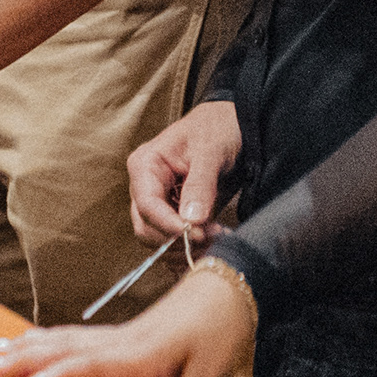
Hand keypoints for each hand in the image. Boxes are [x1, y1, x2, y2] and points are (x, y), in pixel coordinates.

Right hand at [0, 266, 256, 376]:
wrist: (229, 289)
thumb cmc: (219, 333)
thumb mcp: (209, 376)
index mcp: (140, 354)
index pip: (90, 366)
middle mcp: (120, 341)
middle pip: (63, 347)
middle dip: (22, 358)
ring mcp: (117, 334)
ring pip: (63, 337)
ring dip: (26, 345)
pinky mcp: (119, 333)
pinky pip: (73, 335)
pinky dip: (45, 337)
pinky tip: (28, 340)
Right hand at [127, 100, 238, 243]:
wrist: (231, 125)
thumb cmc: (216, 129)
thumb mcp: (210, 151)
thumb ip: (200, 184)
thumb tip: (191, 219)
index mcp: (145, 165)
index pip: (146, 205)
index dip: (169, 225)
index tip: (198, 234)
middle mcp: (145, 187)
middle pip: (146, 228)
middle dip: (177, 239)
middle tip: (212, 238)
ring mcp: (158, 203)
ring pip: (158, 240)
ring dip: (186, 248)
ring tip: (218, 239)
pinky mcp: (172, 215)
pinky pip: (172, 242)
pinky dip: (189, 251)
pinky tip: (212, 245)